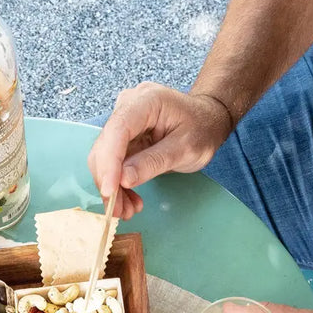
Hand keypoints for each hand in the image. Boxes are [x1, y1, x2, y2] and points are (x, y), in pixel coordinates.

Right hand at [88, 84, 231, 217]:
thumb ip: (154, 162)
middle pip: (105, 148)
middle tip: (120, 211)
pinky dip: (118, 186)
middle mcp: (127, 108)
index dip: (109, 163)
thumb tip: (123, 180)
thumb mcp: (185, 148)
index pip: (117, 130)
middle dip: (109, 182)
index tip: (109, 191)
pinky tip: (130, 200)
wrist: (207, 120)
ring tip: (128, 210)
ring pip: (104, 160)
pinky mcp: (122, 140)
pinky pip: (112, 166)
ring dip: (112, 189)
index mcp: (146, 101)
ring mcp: (123, 124)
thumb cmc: (202, 128)